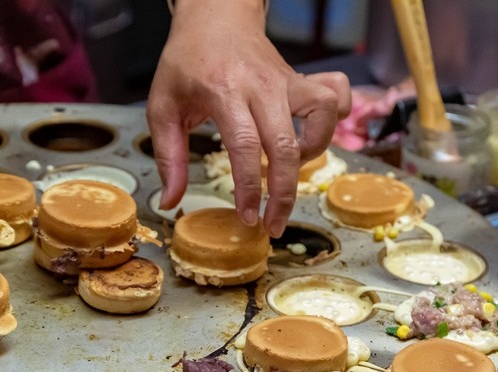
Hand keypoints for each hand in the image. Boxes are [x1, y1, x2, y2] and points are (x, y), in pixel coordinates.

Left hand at [147, 0, 350, 237]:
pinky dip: (333, 122)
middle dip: (283, 193)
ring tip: (288, 174)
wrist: (214, 16)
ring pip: (322, 118)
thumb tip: (171, 201)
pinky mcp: (302, 81)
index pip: (245, 146)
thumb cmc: (186, 62)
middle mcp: (262, 86)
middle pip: (286, 145)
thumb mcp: (162, 106)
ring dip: (312, 154)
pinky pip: (335, 97)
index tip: (248, 217)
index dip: (249, 188)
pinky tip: (313, 139)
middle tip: (273, 224)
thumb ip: (168, 157)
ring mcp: (287, 81)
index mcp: (224, 91)